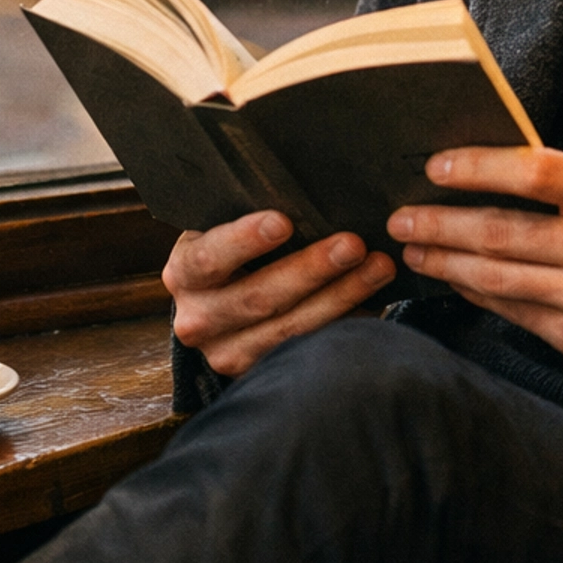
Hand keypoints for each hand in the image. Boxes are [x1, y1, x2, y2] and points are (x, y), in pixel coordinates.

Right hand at [163, 211, 395, 378]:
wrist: (219, 305)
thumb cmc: (232, 250)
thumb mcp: (223, 228)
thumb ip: (245, 210)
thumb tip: (297, 188)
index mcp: (184, 273)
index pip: (209, 257)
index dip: (244, 240)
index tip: (284, 222)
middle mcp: (197, 319)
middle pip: (258, 298)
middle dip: (311, 269)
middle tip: (354, 245)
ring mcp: (226, 354)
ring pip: (289, 329)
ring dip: (341, 296)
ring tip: (378, 268)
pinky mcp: (258, 374)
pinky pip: (306, 351)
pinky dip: (342, 324)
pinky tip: (371, 301)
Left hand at [387, 147, 562, 378]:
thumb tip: (488, 170)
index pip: (535, 171)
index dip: (478, 166)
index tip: (436, 166)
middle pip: (501, 232)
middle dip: (439, 224)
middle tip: (400, 217)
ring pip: (497, 278)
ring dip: (445, 263)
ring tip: (414, 250)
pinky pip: (513, 313)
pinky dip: (477, 293)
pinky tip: (455, 280)